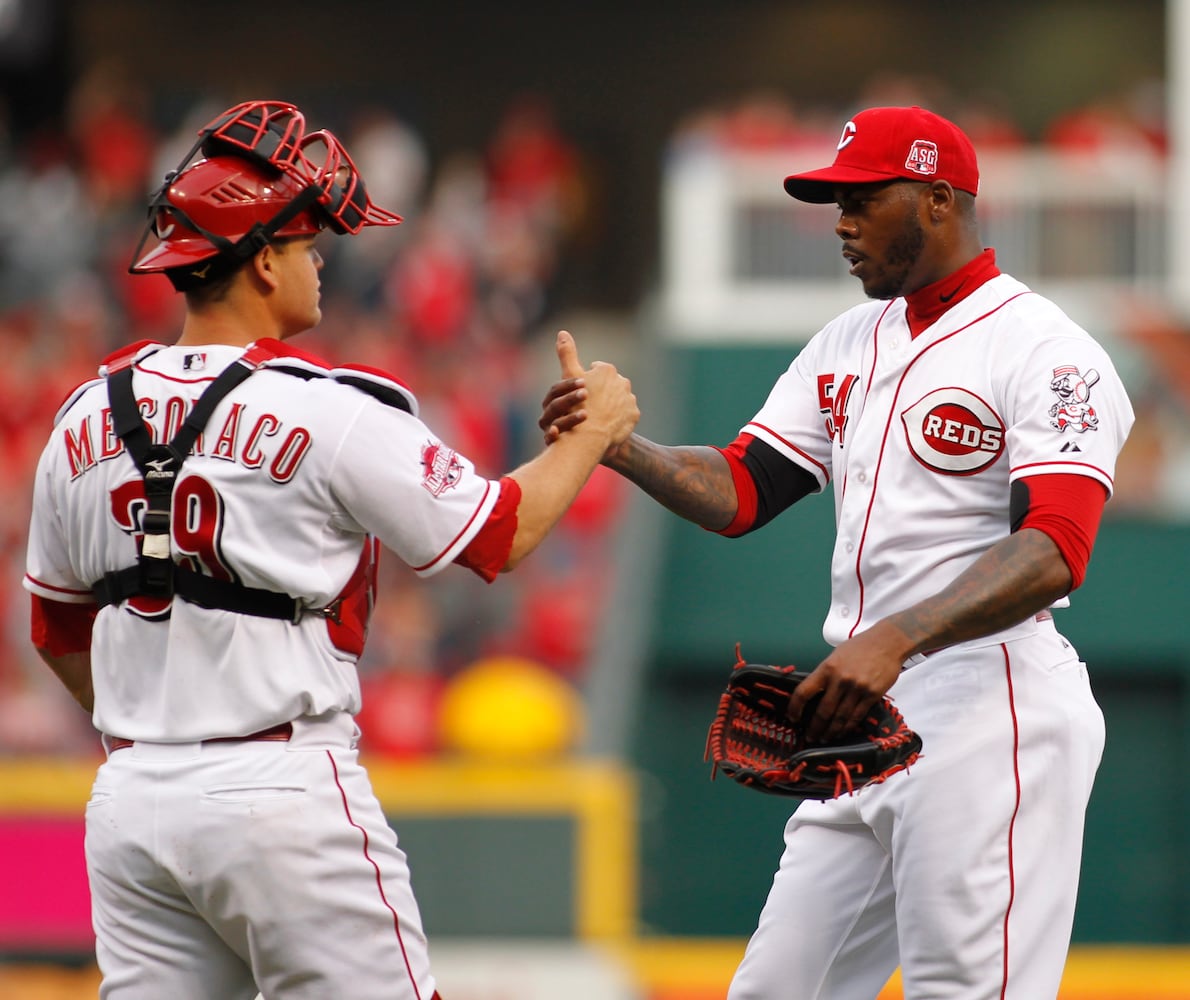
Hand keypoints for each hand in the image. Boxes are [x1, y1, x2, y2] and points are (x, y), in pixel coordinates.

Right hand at [543, 331, 637, 451]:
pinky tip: (606, 424)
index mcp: (607, 370)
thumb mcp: (569, 376)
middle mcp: (623, 382)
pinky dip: (618, 418)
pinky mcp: (634, 415)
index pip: (596, 372)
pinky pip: (626, 414)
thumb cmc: (576, 403)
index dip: (585, 382)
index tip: (580, 393)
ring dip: (610, 406)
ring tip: (596, 417)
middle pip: (609, 386)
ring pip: (618, 400)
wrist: (589, 434)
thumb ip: (567, 353)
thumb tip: (562, 331)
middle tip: (588, 406)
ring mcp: (630, 399)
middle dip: (600, 393)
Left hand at [785, 619, 909, 741]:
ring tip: (825, 739)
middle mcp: (840, 679)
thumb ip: (826, 674)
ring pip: (840, 717)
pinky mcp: (872, 695)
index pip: (804, 692)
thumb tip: (815, 693)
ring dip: (831, 731)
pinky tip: (842, 732)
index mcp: (827, 668)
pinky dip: (848, 727)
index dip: (795, 708)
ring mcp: (857, 688)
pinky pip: (857, 716)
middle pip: (823, 711)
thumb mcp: (835, 655)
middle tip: (810, 737)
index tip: (792, 717)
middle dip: (815, 727)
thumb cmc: (860, 647)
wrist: (887, 642)